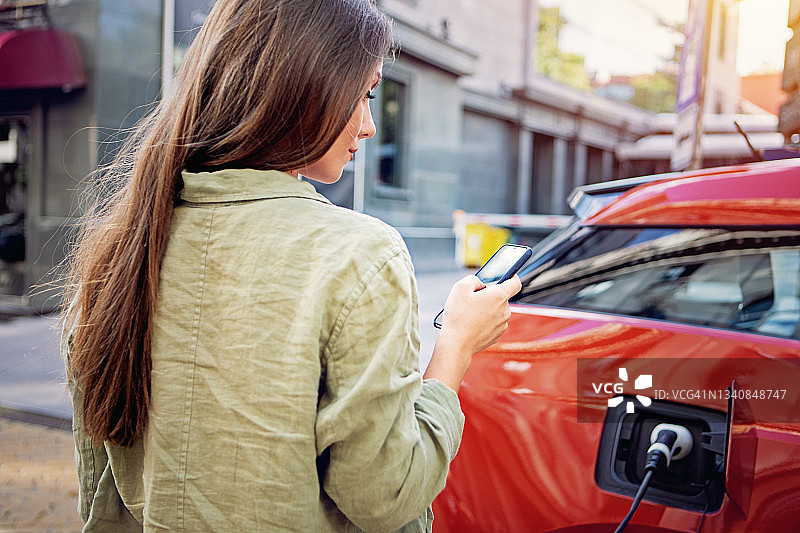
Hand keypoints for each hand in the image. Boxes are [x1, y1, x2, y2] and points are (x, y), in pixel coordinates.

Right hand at [423, 275, 521, 390]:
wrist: (456, 344)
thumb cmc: (458, 316)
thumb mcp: (460, 288)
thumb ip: (473, 279)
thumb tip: (480, 284)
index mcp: (499, 296)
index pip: (515, 282)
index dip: (512, 276)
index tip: (509, 275)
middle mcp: (505, 310)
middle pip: (501, 297)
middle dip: (489, 295)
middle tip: (473, 299)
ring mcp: (502, 325)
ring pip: (497, 311)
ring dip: (487, 309)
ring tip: (469, 314)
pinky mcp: (497, 336)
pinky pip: (493, 323)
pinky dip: (485, 322)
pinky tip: (472, 325)